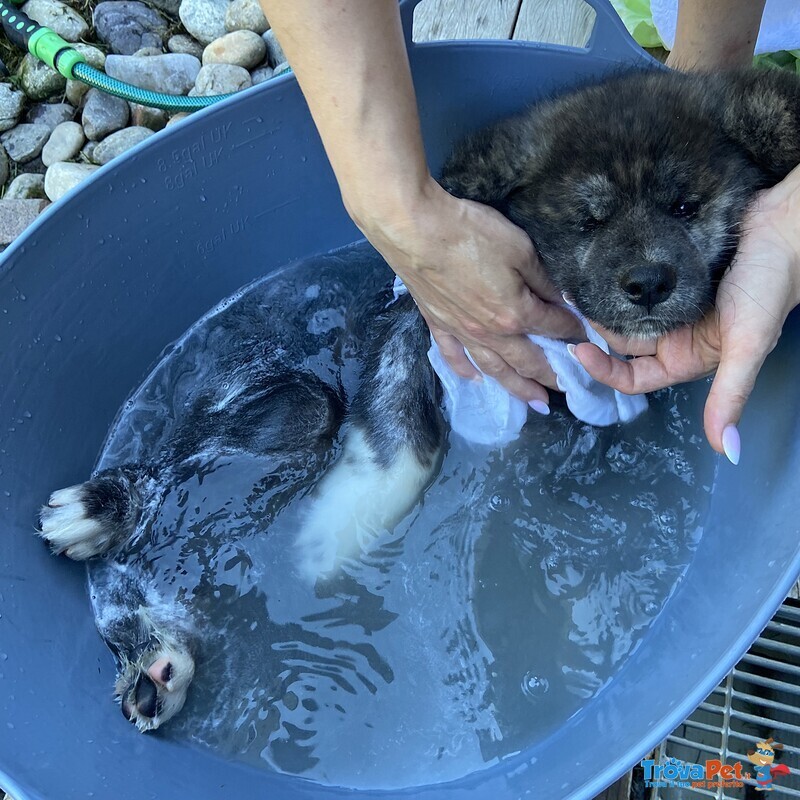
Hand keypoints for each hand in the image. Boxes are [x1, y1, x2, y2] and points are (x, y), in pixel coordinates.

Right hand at [357, 178, 584, 408]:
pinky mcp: (438, 325)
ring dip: (517, 387)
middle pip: (527, 361)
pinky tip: (477, 381)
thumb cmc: (470, 234)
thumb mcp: (520, 248)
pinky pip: (454, 356)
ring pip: (494, 368)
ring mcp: (462, 332)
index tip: (586, 337)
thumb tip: (560, 300)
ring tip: (535, 403)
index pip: (553, 327)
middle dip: (551, 376)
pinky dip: (467, 372)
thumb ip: (542, 279)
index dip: (573, 331)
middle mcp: (491, 333)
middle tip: (568, 390)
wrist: (414, 231)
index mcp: (516, 313)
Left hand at [571, 176, 799, 461]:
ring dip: (601, 303)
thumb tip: (726, 451)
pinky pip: (632, 282)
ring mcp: (667, 302)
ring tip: (576, 288)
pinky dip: (615, 278)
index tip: (577, 349)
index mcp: (685, 357)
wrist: (788, 227)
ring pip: (621, 311)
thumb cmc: (773, 288)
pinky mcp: (666, 273)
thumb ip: (730, 396)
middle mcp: (672, 333)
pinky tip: (595, 268)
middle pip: (619, 342)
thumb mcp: (747, 346)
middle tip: (569, 310)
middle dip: (594, 331)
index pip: (632, 376)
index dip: (603, 370)